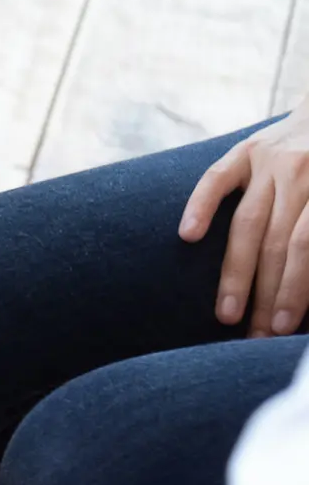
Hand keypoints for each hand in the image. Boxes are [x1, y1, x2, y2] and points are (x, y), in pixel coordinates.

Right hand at [181, 111, 308, 336]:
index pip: (305, 247)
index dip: (294, 290)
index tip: (282, 328)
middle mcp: (300, 171)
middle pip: (275, 243)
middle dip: (264, 294)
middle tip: (253, 336)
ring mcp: (270, 158)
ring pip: (246, 224)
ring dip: (235, 273)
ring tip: (226, 313)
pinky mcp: (246, 148)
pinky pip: (216, 178)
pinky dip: (200, 206)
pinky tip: (187, 237)